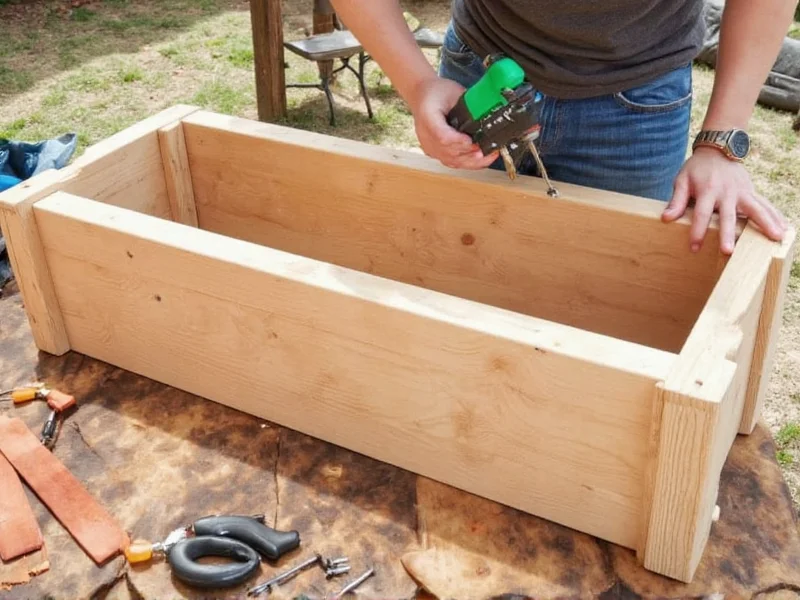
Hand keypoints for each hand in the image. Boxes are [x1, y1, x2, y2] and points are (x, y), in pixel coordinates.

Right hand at [408, 77, 498, 169]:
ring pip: (450, 161)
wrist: (421, 95)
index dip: (458, 142)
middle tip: (488, 151)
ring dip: (471, 161)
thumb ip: (469, 105)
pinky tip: (480, 159)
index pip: (442, 136)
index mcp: (428, 117)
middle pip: (448, 152)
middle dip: (470, 154)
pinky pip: (450, 162)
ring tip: (488, 156)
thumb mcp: (454, 92)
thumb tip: (488, 117)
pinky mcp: (434, 152)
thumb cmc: (436, 92)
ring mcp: (429, 146)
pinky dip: (466, 162)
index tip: (472, 141)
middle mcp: (426, 136)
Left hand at [661, 147, 787, 253]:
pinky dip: (775, 216)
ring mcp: (742, 192)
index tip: (694, 248)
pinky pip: (765, 205)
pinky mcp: (751, 192)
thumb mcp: (682, 180)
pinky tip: (784, 228)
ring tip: (775, 238)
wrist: (718, 149)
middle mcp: (727, 192)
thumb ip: (676, 200)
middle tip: (729, 251)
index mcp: (707, 190)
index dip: (697, 231)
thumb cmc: (697, 169)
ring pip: (755, 209)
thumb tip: (665, 218)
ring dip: (765, 223)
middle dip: (728, 233)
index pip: (700, 214)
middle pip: (728, 216)